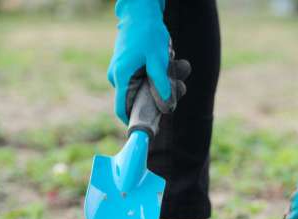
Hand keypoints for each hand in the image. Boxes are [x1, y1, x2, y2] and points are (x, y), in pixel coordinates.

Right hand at [107, 0, 189, 123]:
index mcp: (121, 77)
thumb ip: (161, 83)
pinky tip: (170, 68)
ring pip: (142, 91)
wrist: (140, 12)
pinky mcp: (129, 68)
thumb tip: (167, 107)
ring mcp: (122, 73)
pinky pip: (143, 81)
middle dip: (158, 100)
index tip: (151, 128)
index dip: (134, 122)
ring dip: (161, 88)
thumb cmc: (147, 33)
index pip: (122, 109)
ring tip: (178, 74)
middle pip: (137, 101)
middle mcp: (118, 77)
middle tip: (179, 88)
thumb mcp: (158, 59)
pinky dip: (157, 79)